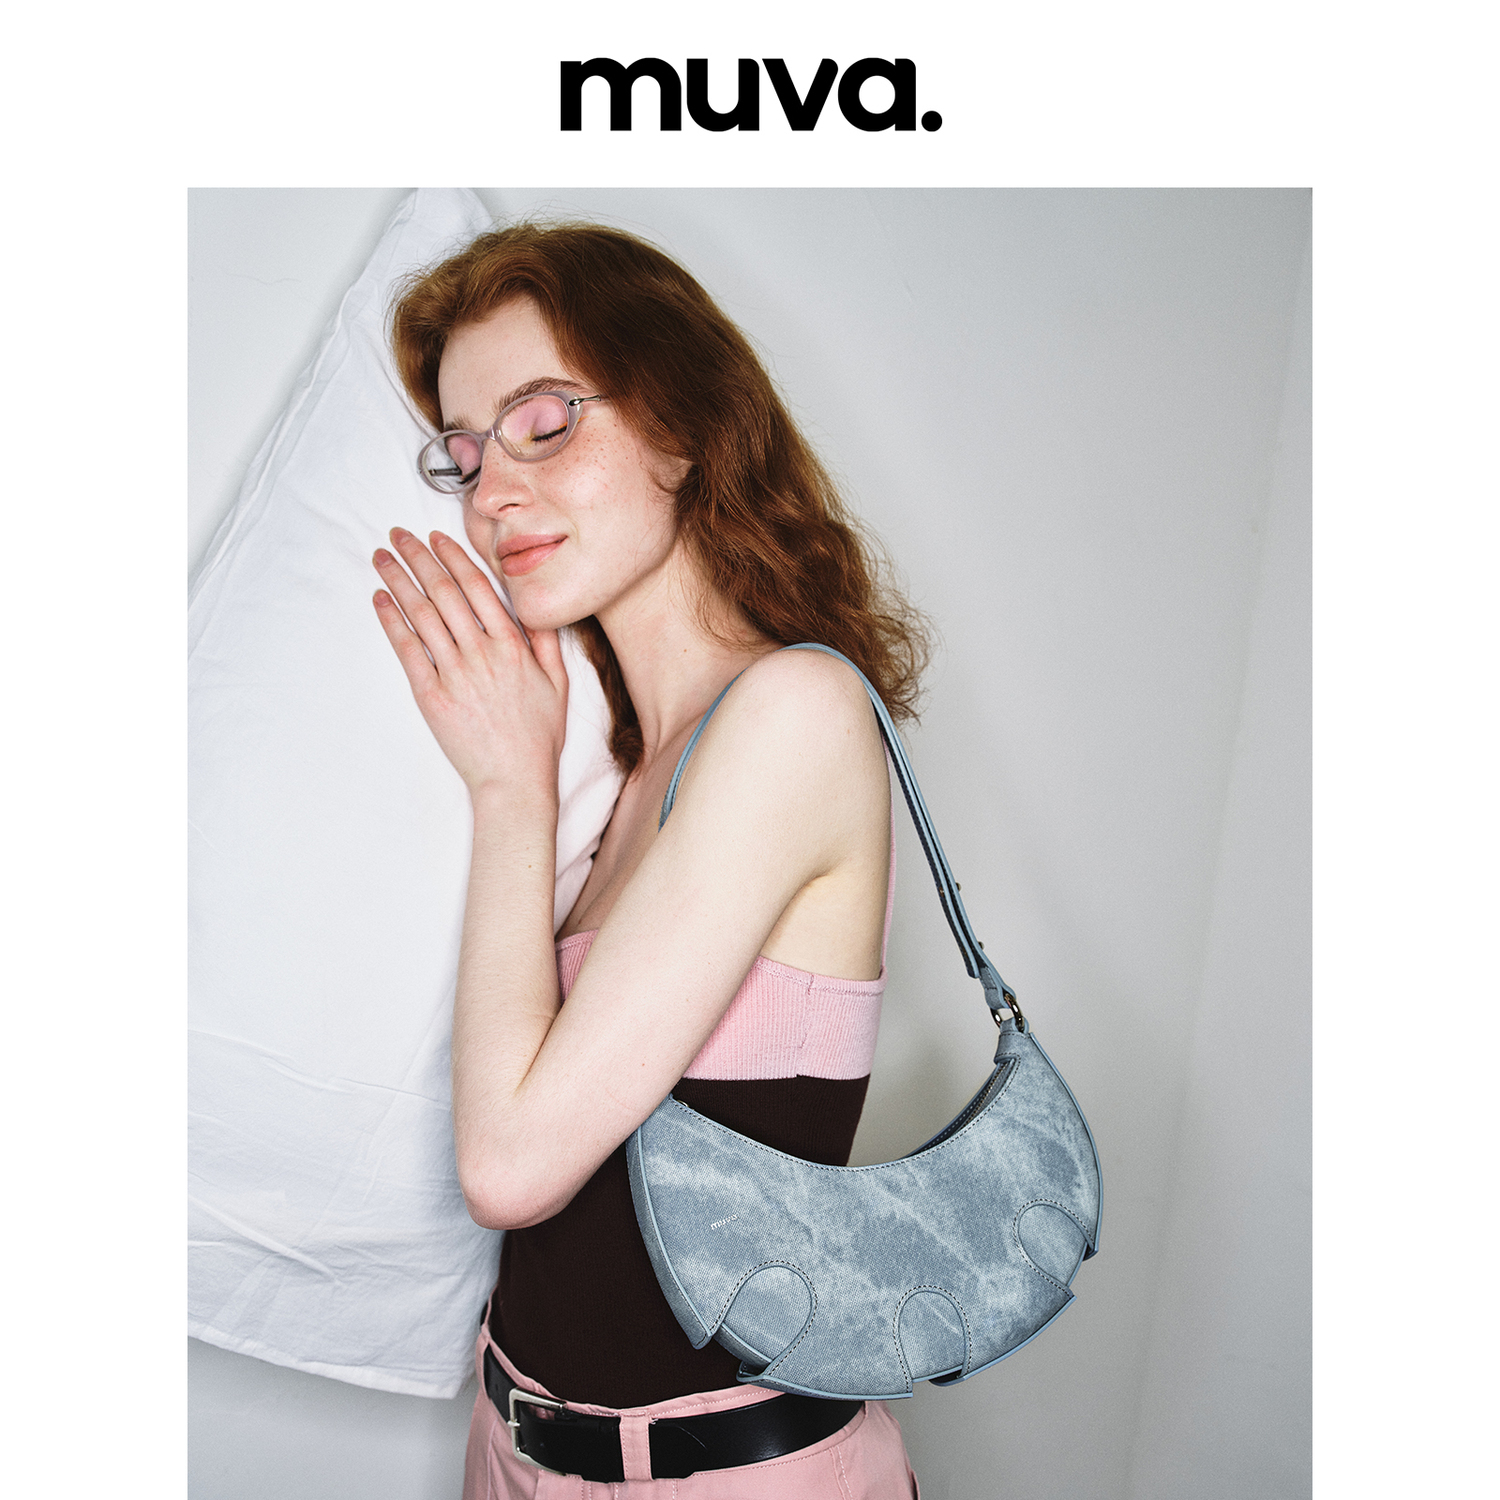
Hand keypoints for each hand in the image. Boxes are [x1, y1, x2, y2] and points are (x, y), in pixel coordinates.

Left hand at [371, 528, 567, 801]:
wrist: (515, 779)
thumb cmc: (538, 735)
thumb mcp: (559, 684)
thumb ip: (547, 641)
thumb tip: (538, 607)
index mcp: (513, 645)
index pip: (477, 587)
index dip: (453, 558)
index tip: (436, 537)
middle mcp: (482, 653)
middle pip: (444, 592)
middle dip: (418, 557)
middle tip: (398, 534)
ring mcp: (455, 674)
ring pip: (422, 614)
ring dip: (399, 580)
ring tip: (382, 557)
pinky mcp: (432, 696)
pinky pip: (408, 650)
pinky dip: (392, 621)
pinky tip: (380, 599)